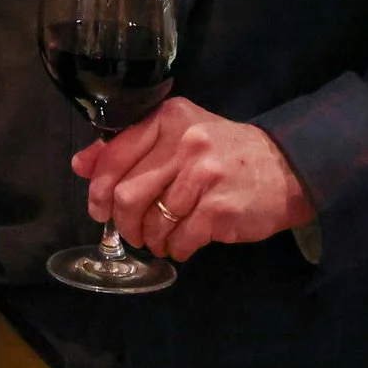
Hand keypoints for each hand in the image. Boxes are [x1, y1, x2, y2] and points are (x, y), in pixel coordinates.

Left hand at [73, 97, 314, 260]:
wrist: (286, 168)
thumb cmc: (223, 153)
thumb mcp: (177, 135)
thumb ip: (128, 147)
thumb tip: (81, 165)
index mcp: (167, 119)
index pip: (115, 155)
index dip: (98, 188)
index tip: (99, 209)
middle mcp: (185, 143)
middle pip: (127, 193)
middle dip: (123, 221)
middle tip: (130, 232)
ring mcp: (204, 176)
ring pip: (153, 220)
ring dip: (151, 238)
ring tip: (159, 239)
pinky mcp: (221, 209)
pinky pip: (182, 238)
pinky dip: (176, 248)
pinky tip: (181, 245)